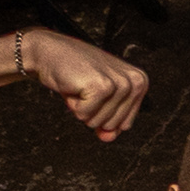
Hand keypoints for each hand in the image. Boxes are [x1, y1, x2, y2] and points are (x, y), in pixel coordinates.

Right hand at [15, 30, 145, 140]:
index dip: (104, 114)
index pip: (125, 124)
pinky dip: (74, 105)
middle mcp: (134, 82)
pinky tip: (74, 86)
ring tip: (80, 86)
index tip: (96, 93)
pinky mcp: (101, 86)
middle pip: (113, 125)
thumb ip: (108, 123)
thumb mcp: (99, 101)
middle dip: (93, 112)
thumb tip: (109, 137)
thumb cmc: (76, 74)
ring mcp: (119, 83)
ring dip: (83, 108)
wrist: (50, 52)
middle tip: (86, 89)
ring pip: (99, 122)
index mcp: (139, 82)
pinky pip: (85, 115)